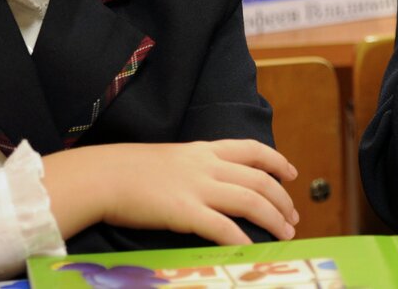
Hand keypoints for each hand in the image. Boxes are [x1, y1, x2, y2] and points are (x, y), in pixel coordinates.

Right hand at [43, 139, 298, 244]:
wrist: (103, 176)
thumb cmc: (130, 170)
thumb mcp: (171, 158)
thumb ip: (194, 166)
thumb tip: (212, 182)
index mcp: (204, 150)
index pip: (252, 149)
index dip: (277, 161)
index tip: (291, 175)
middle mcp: (207, 165)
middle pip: (259, 179)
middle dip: (282, 200)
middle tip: (293, 217)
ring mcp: (197, 188)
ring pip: (250, 201)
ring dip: (273, 219)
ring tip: (285, 234)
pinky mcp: (184, 212)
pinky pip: (222, 226)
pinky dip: (241, 237)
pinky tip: (251, 248)